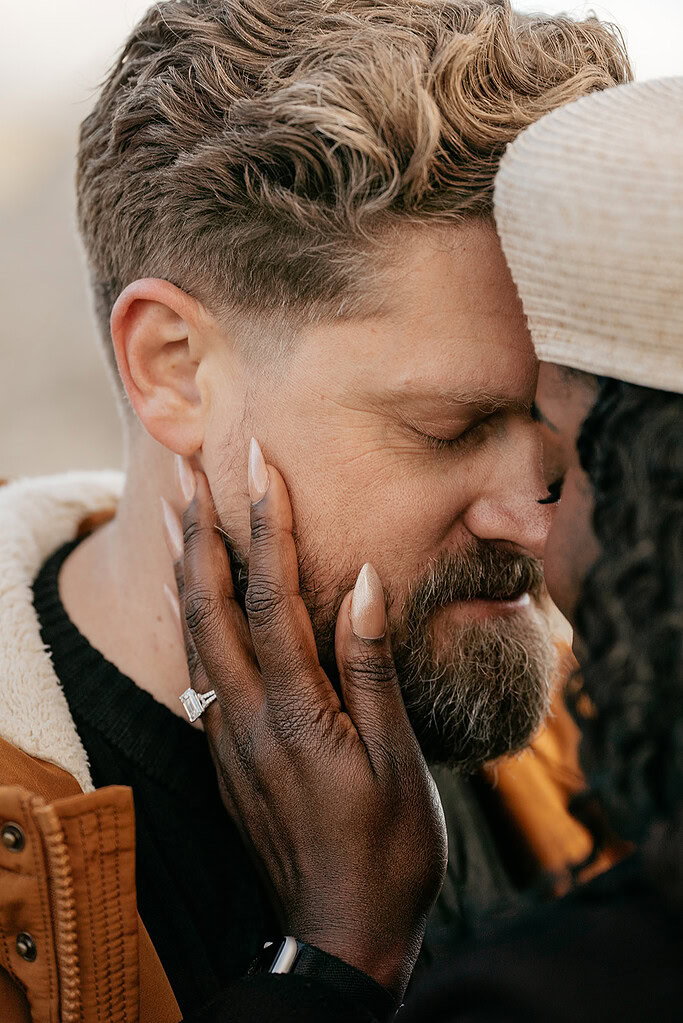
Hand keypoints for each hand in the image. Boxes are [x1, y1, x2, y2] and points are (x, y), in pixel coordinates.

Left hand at [168, 442, 447, 997]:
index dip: (265, 528)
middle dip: (200, 534)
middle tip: (188, 473)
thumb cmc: (388, 850)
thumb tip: (364, 583)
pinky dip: (194, 622)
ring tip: (178, 519)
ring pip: (194, 640)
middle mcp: (245, 721)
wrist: (342, 937)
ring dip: (186, 573)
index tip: (261, 465)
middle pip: (209, 610)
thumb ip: (372, 667)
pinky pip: (200, 673)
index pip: (271, 600)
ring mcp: (227, 742)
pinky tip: (196, 604)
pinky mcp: (226, 760)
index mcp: (294, 713)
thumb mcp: (397, 759)